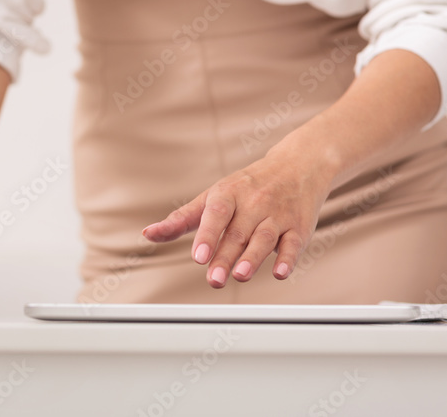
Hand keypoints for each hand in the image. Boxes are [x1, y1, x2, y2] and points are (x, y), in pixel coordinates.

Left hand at [142, 144, 335, 288]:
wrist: (297, 166)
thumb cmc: (247, 186)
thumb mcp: (212, 197)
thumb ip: (181, 219)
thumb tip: (148, 234)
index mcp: (228, 194)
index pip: (215, 214)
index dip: (207, 234)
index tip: (198, 256)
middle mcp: (254, 203)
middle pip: (237, 233)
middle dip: (225, 257)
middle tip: (213, 280)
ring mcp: (277, 215)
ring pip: (264, 237)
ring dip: (252, 258)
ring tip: (240, 275)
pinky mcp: (298, 227)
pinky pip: (294, 243)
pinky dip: (288, 258)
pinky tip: (279, 272)